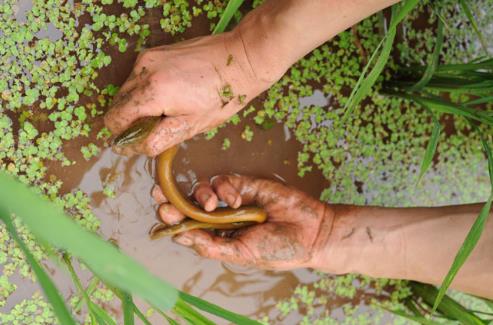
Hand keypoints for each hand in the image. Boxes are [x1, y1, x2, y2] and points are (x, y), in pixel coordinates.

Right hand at [104, 31, 276, 156]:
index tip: (141, 140)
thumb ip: (157, 139)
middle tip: (160, 126)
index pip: (115, 119)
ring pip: (126, 90)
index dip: (123, 135)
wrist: (240, 59)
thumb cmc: (222, 96)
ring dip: (138, 105)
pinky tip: (170, 93)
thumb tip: (131, 148)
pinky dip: (145, 90)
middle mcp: (143, 71)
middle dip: (131, 120)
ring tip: (168, 109)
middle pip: (117, 104)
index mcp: (152, 93)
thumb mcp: (191, 126)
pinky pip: (137, 76)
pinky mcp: (154, 52)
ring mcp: (147, 58)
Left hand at [152, 175, 333, 270]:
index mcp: (217, 238)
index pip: (187, 227)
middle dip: (172, 199)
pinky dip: (225, 188)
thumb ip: (212, 245)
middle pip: (187, 205)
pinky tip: (237, 199)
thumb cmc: (277, 249)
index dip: (172, 219)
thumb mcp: (242, 254)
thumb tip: (181, 236)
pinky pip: (223, 181)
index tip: (161, 213)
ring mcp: (231, 200)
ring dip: (200, 195)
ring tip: (212, 205)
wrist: (310, 231)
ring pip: (202, 190)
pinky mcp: (244, 184)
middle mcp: (220, 218)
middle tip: (159, 195)